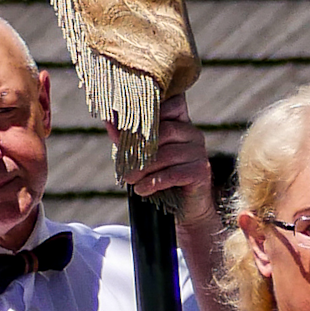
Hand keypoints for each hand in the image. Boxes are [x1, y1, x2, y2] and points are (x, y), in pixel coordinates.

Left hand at [133, 91, 211, 205]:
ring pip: (166, 154)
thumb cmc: (157, 175)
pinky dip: (153, 182)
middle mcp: (192, 133)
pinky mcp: (201, 171)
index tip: (128, 126)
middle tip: (123, 166)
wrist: (182, 207)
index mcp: (179, 123)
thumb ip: (125, 137)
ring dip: (142, 169)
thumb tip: (108, 120)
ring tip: (130, 180)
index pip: (173, 104)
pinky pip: (173, 173)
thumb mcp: (138, 154)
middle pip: (164, 131)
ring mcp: (199, 152)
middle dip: (139, 149)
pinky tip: (141, 190)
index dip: (152, 111)